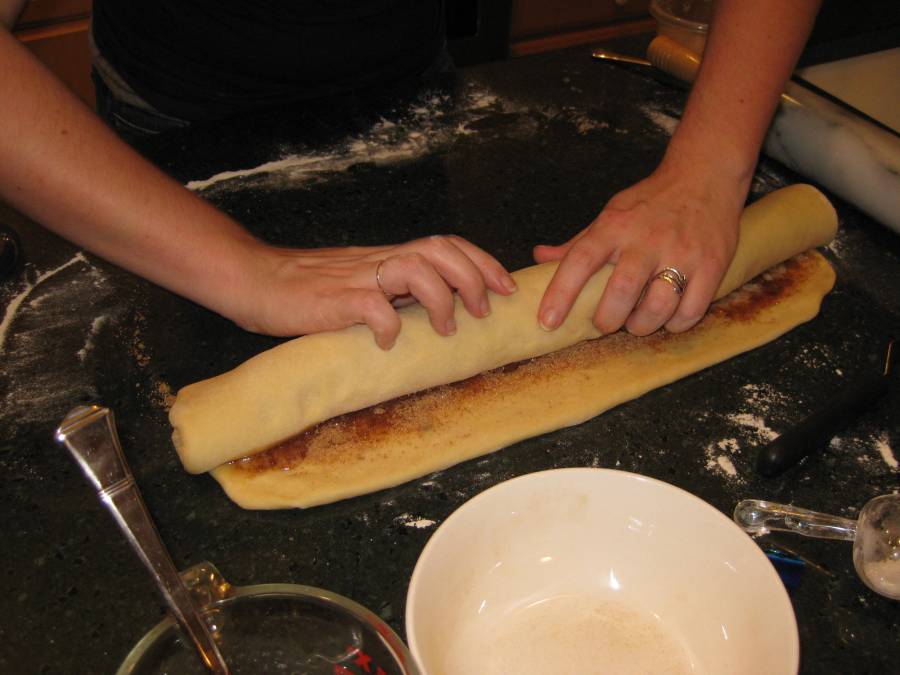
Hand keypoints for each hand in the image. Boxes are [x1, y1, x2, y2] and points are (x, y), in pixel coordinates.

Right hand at [231, 234, 516, 348]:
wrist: (256, 281)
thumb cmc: (308, 289)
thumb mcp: (360, 283)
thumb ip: (393, 291)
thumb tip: (435, 312)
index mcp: (388, 257)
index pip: (446, 244)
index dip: (482, 262)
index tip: (505, 289)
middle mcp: (379, 261)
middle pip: (440, 249)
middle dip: (473, 277)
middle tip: (482, 311)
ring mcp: (358, 278)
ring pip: (416, 269)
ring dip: (440, 300)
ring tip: (444, 330)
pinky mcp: (334, 300)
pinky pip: (372, 307)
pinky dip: (388, 327)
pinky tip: (387, 344)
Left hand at [534, 162, 744, 335]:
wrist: (705, 175)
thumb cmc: (650, 202)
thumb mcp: (611, 214)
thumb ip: (578, 243)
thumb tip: (539, 257)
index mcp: (615, 226)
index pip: (580, 260)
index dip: (560, 293)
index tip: (547, 322)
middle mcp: (647, 239)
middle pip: (621, 291)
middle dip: (607, 320)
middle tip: (603, 324)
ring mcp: (681, 252)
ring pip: (658, 306)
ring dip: (642, 325)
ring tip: (636, 322)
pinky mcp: (712, 265)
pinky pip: (691, 310)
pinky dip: (676, 324)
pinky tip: (669, 318)